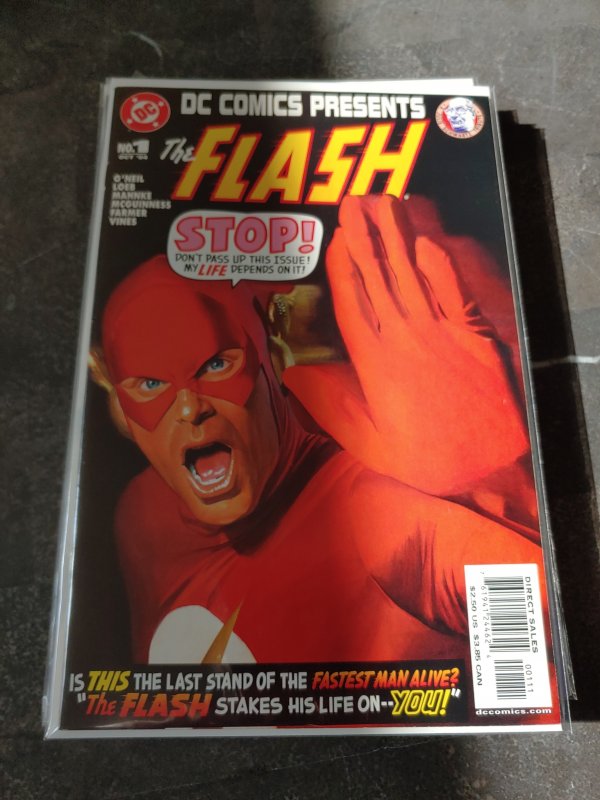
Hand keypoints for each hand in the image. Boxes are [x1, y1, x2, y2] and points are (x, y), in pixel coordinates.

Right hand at [283, 194, 529, 496]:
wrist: (484, 464)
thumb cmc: (422, 457)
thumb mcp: (363, 440)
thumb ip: (328, 402)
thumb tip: (293, 373)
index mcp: (373, 361)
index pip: (352, 300)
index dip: (342, 265)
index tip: (335, 235)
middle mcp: (403, 336)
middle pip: (379, 276)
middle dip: (364, 236)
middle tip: (353, 201)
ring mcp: (439, 331)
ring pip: (411, 274)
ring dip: (396, 237)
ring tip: (383, 204)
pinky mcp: (471, 334)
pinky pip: (452, 291)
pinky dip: (440, 265)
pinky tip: (428, 239)